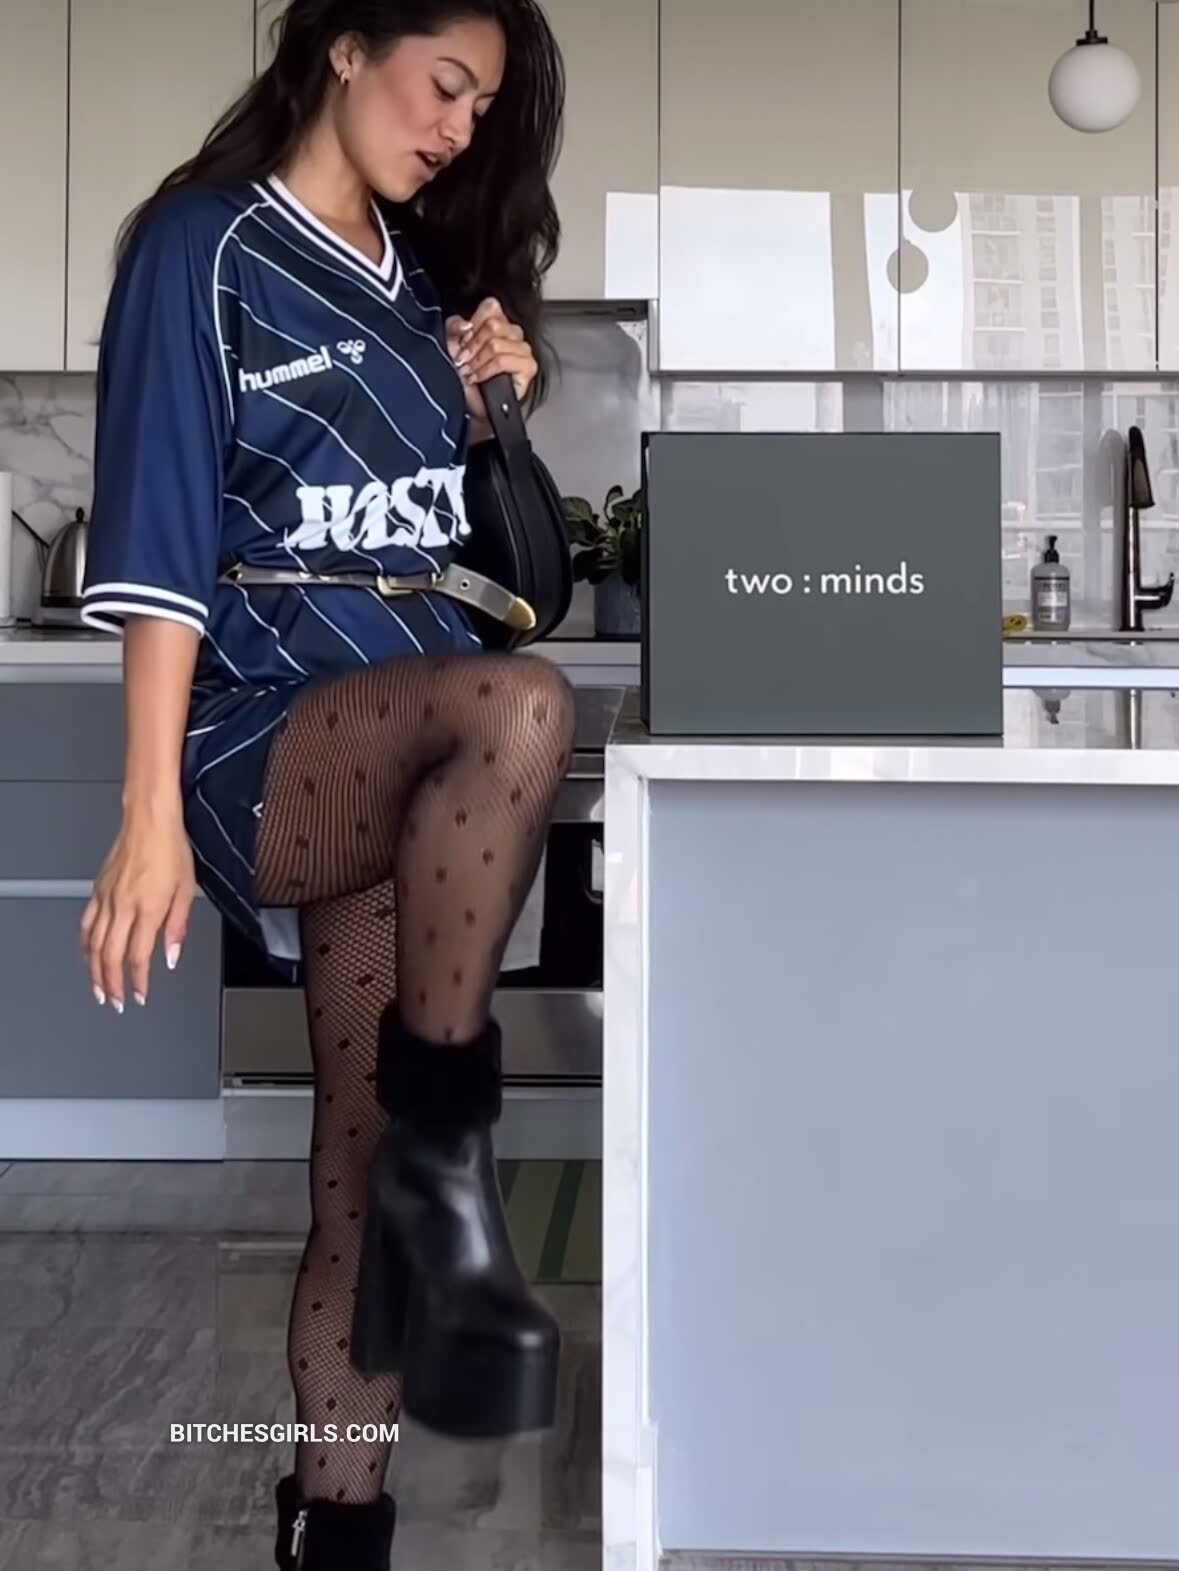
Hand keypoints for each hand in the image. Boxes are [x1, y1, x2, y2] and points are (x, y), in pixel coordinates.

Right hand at [80, 806, 196, 1011]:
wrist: (150, 821)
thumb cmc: (171, 850)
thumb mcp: (187, 890)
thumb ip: (178, 927)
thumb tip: (171, 956)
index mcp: (148, 909)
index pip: (138, 956)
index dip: (137, 981)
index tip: (140, 996)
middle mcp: (124, 906)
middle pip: (110, 956)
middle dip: (112, 984)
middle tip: (115, 1001)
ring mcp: (107, 899)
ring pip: (93, 944)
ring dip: (94, 971)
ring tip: (98, 989)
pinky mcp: (98, 890)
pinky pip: (87, 924)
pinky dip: (85, 945)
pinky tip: (87, 955)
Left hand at [446, 298, 537, 426]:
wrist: (470, 405)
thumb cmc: (464, 376)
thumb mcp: (450, 344)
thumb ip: (454, 326)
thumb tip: (466, 324)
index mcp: (497, 322)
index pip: (492, 306)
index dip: (474, 324)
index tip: (463, 342)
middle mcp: (512, 333)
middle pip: (494, 324)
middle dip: (473, 346)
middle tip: (463, 361)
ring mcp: (523, 349)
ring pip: (497, 343)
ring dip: (478, 361)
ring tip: (470, 372)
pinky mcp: (528, 367)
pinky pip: (503, 361)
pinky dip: (486, 370)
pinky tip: (479, 378)